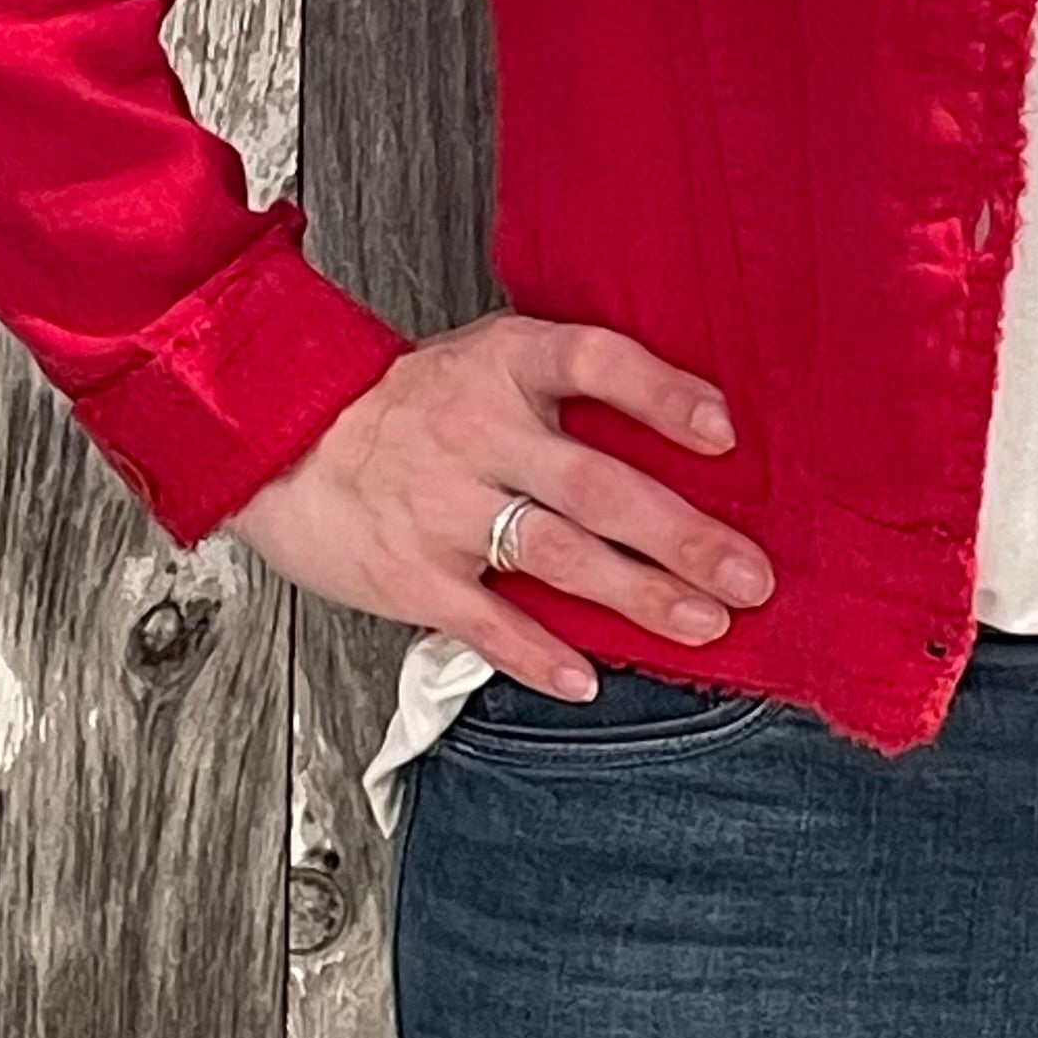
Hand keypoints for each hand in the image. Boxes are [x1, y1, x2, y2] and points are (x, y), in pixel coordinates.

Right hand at [222, 311, 775, 692]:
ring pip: (558, 556)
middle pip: (597, 484)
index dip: (662, 394)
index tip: (727, 431)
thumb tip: (688, 418)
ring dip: (638, 594)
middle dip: (682, 535)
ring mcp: (444, 505)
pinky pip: (485, 620)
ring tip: (706, 622)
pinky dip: (536, 653)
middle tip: (752, 574)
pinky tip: (588, 679)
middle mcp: (479, 430)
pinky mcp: (412, 572)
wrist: (284, 436)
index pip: (595, 362)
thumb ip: (566, 384)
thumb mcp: (487, 358)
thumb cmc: (414, 401)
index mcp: (505, 362)